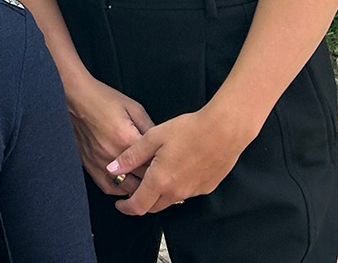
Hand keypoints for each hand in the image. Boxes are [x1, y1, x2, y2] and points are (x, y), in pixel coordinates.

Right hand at [64, 74, 153, 195]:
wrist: (75, 98)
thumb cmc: (103, 99)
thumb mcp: (134, 108)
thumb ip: (149, 128)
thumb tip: (162, 146)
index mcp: (126, 139)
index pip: (153, 165)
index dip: (165, 170)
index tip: (173, 172)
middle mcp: (113, 155)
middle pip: (141, 180)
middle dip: (154, 182)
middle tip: (165, 181)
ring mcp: (99, 162)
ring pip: (126, 188)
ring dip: (139, 190)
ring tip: (149, 187)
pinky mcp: (89, 165)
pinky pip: (107, 187)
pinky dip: (120, 190)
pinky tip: (128, 187)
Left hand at [107, 106, 255, 214]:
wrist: (224, 131)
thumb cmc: (189, 130)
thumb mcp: (154, 137)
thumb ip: (131, 155)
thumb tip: (112, 168)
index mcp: (161, 180)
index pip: (138, 206)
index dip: (125, 207)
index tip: (119, 203)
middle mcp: (177, 192)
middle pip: (153, 206)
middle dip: (140, 202)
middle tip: (133, 189)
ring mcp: (193, 192)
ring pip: (170, 200)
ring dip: (159, 194)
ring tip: (154, 174)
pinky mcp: (206, 188)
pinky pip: (185, 193)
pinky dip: (175, 187)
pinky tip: (176, 169)